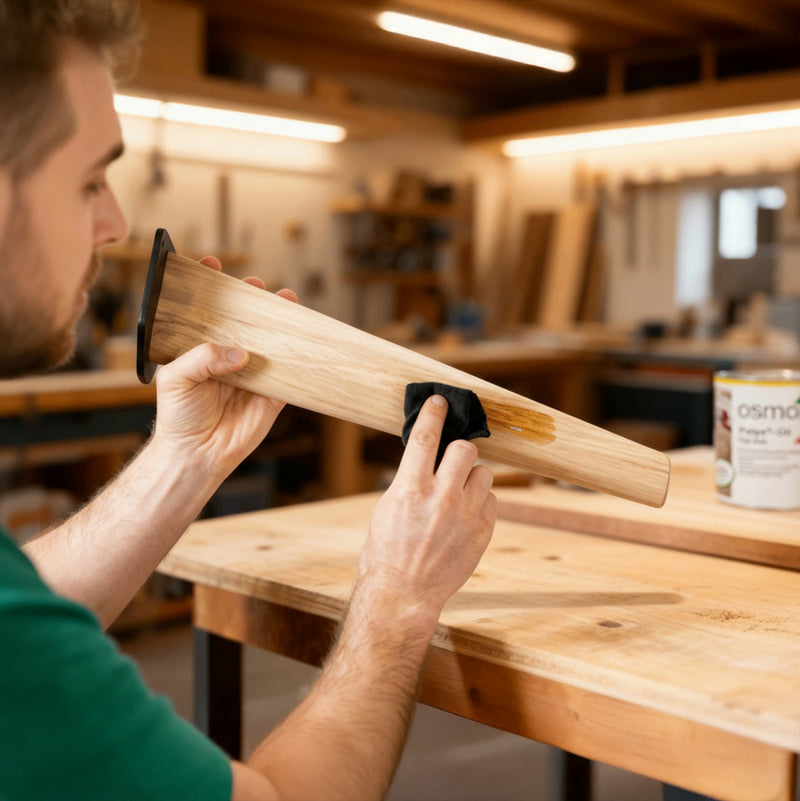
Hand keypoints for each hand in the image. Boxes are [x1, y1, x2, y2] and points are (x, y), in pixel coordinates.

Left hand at [151, 256, 296, 477]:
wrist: (198, 455)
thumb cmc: (177, 417)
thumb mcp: (176, 379)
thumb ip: (202, 358)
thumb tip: (241, 352)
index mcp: (200, 348)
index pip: (206, 310)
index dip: (210, 286)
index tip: (213, 265)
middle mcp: (227, 355)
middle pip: (244, 319)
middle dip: (251, 298)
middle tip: (255, 284)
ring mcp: (252, 372)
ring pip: (270, 340)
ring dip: (280, 320)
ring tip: (287, 299)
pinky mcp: (272, 393)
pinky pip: (289, 371)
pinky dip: (298, 355)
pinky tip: (304, 338)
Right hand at [359, 394, 496, 615]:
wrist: (404, 593)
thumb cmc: (387, 551)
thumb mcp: (389, 506)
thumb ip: (411, 478)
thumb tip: (426, 455)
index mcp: (411, 487)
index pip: (427, 435)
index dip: (435, 412)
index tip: (441, 401)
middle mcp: (441, 497)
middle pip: (465, 448)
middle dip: (458, 450)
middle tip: (451, 461)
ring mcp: (465, 514)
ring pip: (484, 472)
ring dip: (472, 476)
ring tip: (458, 493)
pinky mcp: (482, 531)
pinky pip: (492, 499)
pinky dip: (480, 501)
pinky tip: (464, 514)